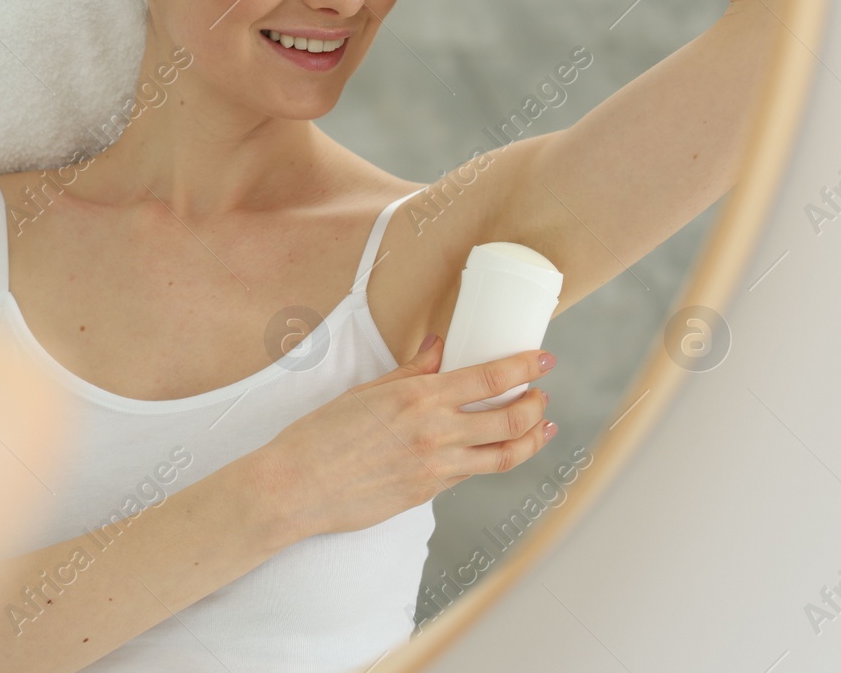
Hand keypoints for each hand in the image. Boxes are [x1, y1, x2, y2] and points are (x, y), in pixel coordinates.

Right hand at [251, 335, 556, 541]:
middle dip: (536, 405)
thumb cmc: (321, 435)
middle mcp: (436, 433)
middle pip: (511, 419)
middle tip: (542, 395)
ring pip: (505, 455)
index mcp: (419, 398)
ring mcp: (437, 468)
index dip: (524, 367)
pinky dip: (493, 459)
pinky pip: (472, 474)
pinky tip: (496, 450)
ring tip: (541, 427)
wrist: (297, 486)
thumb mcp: (366, 391)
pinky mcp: (429, 493)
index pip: (491, 379)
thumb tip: (439, 346)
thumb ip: (410, 371)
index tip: (543, 359)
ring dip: (531, 439)